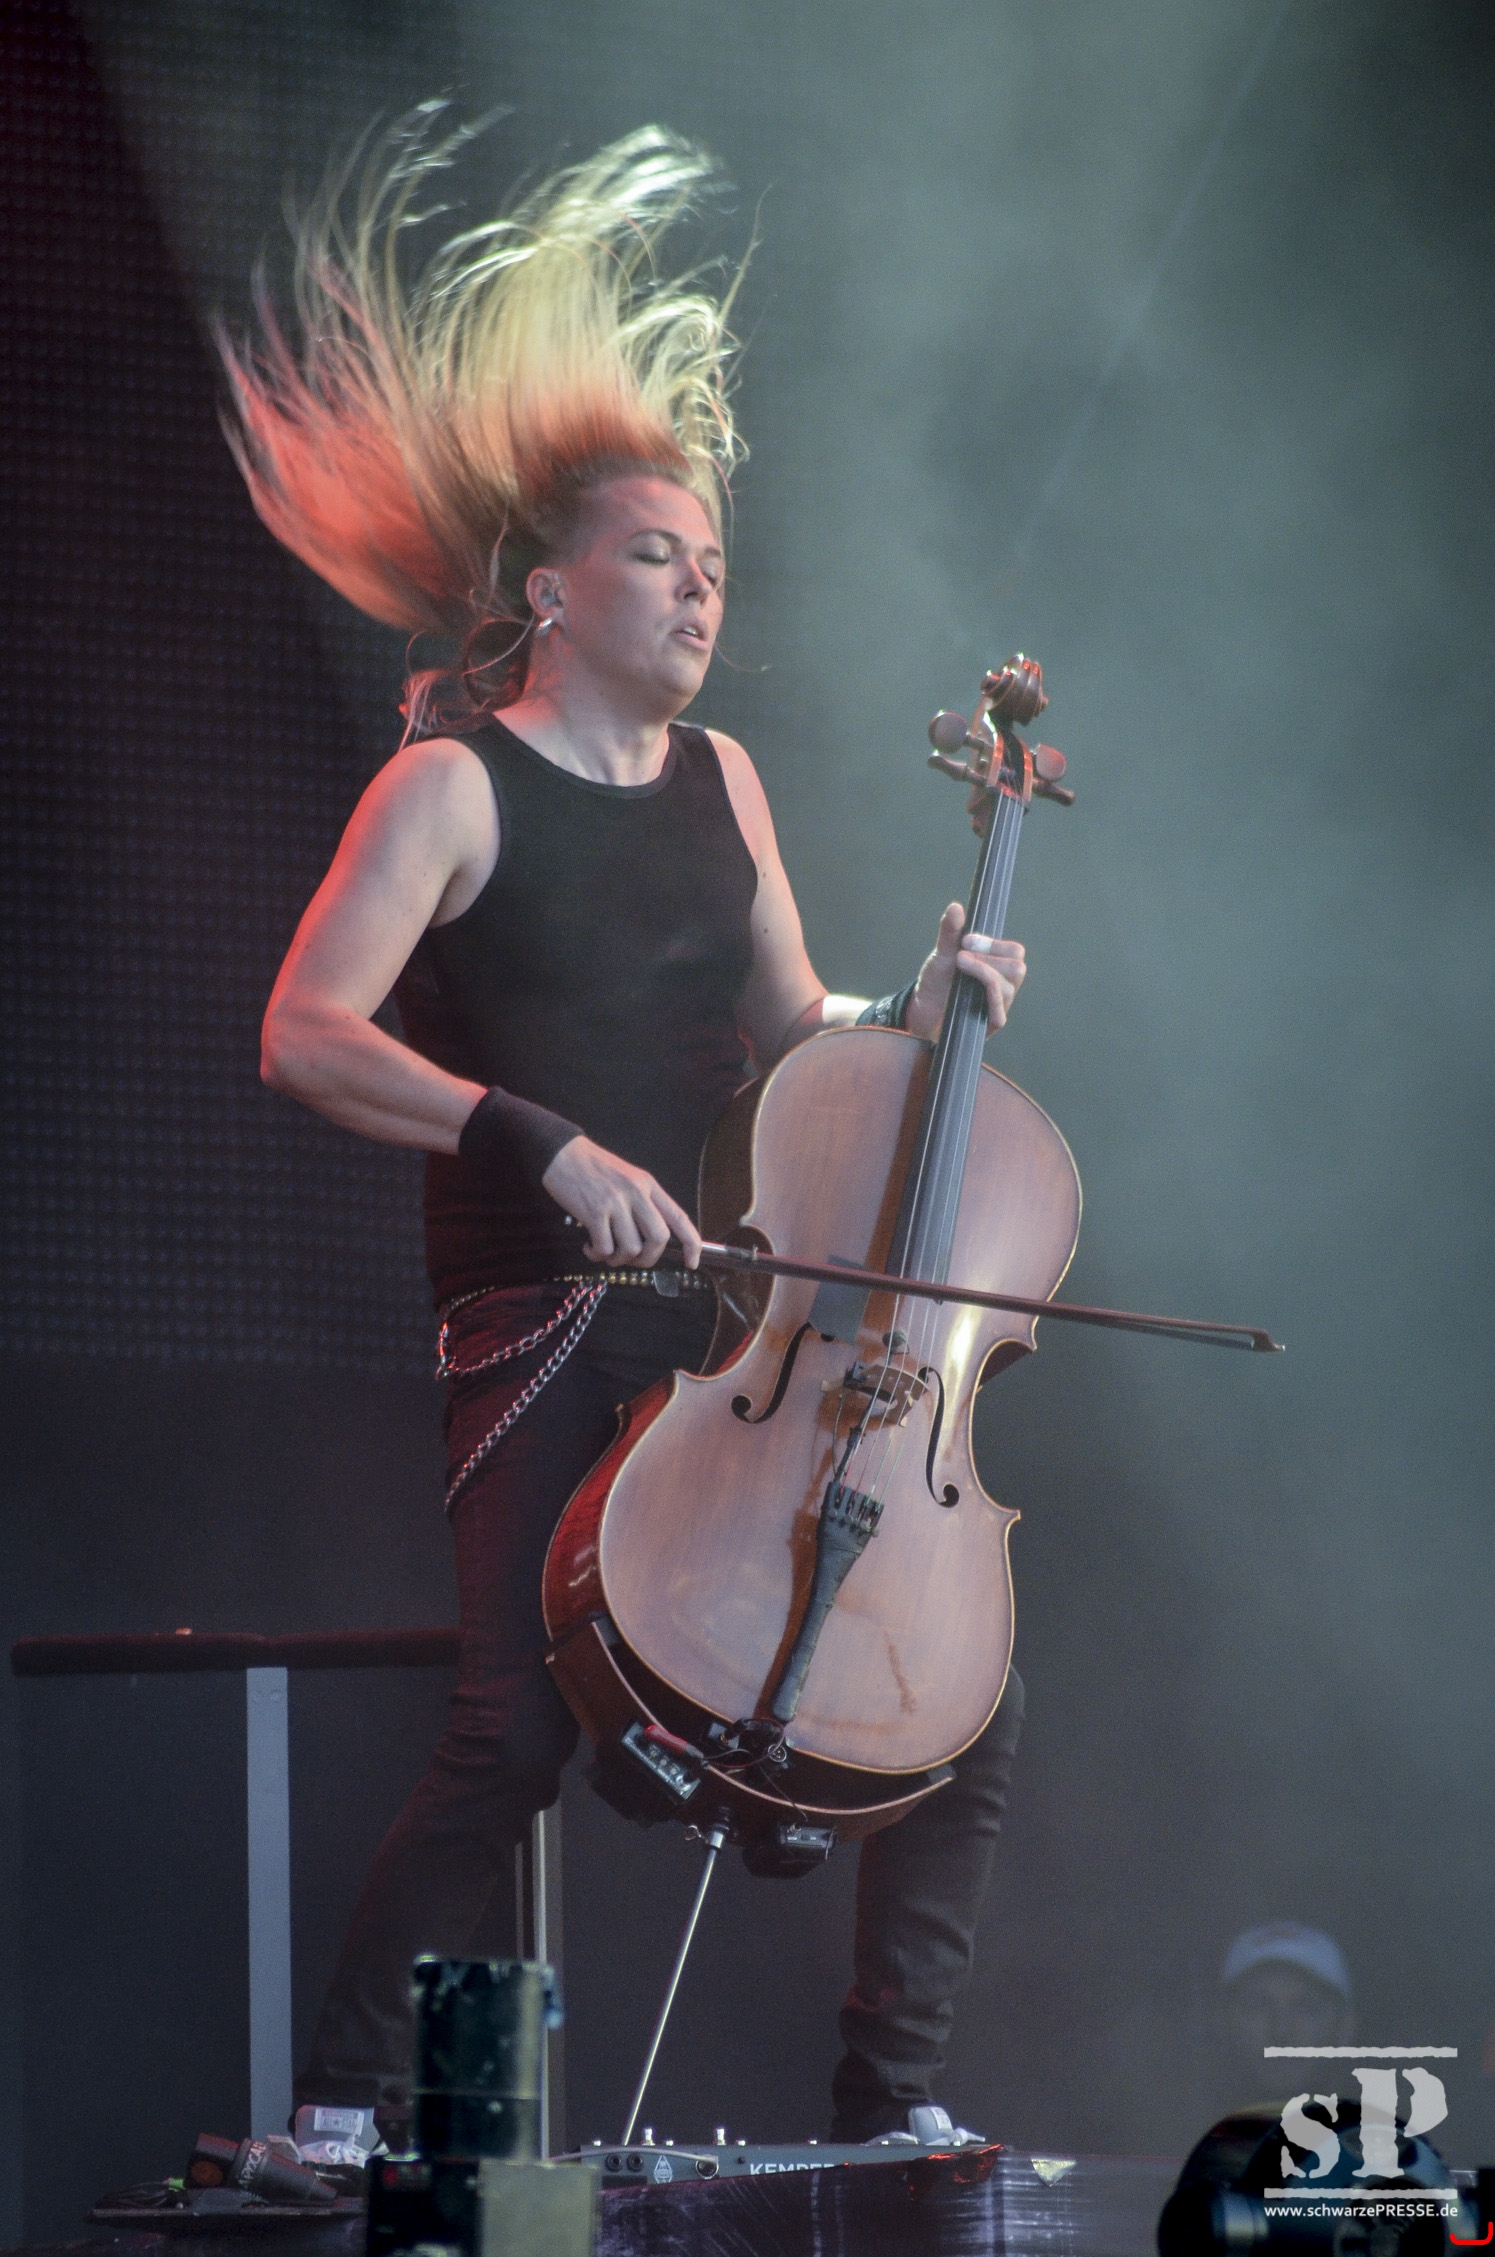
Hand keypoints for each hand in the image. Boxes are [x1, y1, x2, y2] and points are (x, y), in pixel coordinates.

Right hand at [540, 1136, 701, 1268]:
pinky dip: (597, 1255)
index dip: (691, 1243)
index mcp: (648, 1185)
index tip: (692, 1263)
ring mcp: (616, 1202)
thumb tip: (651, 1240)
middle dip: (648, 1259)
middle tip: (633, 1261)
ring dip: (618, 1260)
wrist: (562, 1154)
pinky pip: (605, 1248)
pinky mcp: (594, 1212)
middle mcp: (637, 1193)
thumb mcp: (628, 1178)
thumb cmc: (594, 1169)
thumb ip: (643, 1203)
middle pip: (659, 1238)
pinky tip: (590, 1247)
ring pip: (631, 1248)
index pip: (679, 1217)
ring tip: (605, 1252)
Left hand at [903, 903, 1026, 1040]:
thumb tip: (955, 907)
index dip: (993, 944)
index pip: (1014, 951)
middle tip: (961, 955)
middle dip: (989, 958)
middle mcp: (1003, 985)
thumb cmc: (937, 981)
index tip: (966, 940)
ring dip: (984, 973)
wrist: (922, 1010)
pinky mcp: (988, 1026)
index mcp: (997, 965)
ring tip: (959, 966)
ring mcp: (998, 1006)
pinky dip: (987, 997)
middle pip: (1018, 968)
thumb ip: (950, 931)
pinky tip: (969, 990)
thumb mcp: (941, 953)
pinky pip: (1000, 1014)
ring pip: (1009, 988)